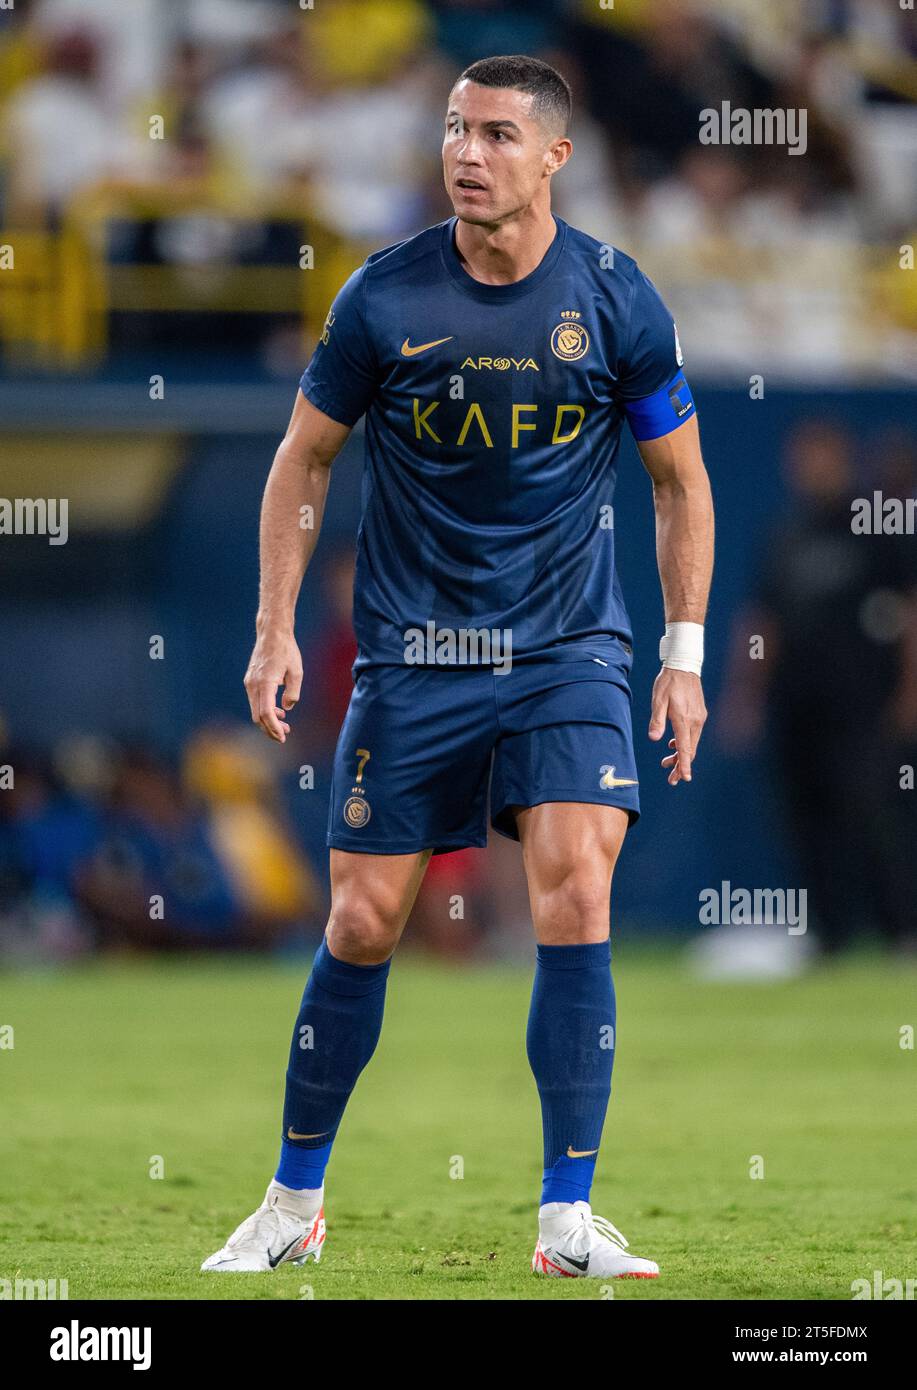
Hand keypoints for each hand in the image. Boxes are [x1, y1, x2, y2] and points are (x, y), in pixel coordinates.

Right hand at [244, 628, 302, 743]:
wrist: (272, 633)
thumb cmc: (286, 650)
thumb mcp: (297, 672)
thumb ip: (293, 692)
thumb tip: (286, 708)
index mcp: (265, 683)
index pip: (266, 713)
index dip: (274, 728)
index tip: (283, 737)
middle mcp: (253, 685)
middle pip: (258, 716)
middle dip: (270, 729)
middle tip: (285, 735)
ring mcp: (249, 683)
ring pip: (255, 710)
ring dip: (268, 721)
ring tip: (285, 725)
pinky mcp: (250, 681)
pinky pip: (255, 701)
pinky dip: (264, 710)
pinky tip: (278, 711)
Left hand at [648, 667, 706, 784]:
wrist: (684, 665)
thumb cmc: (668, 682)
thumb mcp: (658, 700)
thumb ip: (657, 720)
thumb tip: (654, 738)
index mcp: (683, 719)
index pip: (685, 748)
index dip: (684, 765)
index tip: (685, 778)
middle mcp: (695, 721)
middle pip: (690, 749)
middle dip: (681, 765)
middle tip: (671, 778)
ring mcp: (699, 717)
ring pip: (692, 743)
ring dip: (681, 754)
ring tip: (667, 761)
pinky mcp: (699, 713)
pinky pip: (693, 733)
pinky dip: (684, 742)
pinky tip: (673, 744)